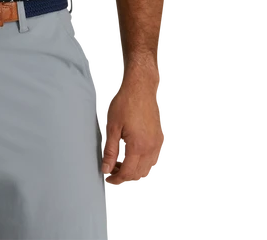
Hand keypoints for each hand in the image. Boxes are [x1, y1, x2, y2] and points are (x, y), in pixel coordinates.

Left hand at [101, 65, 165, 187]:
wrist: (140, 87)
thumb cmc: (125, 102)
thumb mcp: (111, 126)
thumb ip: (109, 150)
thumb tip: (106, 169)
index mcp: (138, 146)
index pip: (127, 173)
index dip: (116, 180)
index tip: (107, 180)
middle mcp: (152, 148)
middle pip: (139, 175)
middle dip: (124, 178)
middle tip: (111, 172)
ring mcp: (158, 144)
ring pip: (148, 169)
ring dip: (134, 172)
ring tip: (119, 165)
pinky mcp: (160, 138)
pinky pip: (154, 159)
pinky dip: (143, 164)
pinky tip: (132, 157)